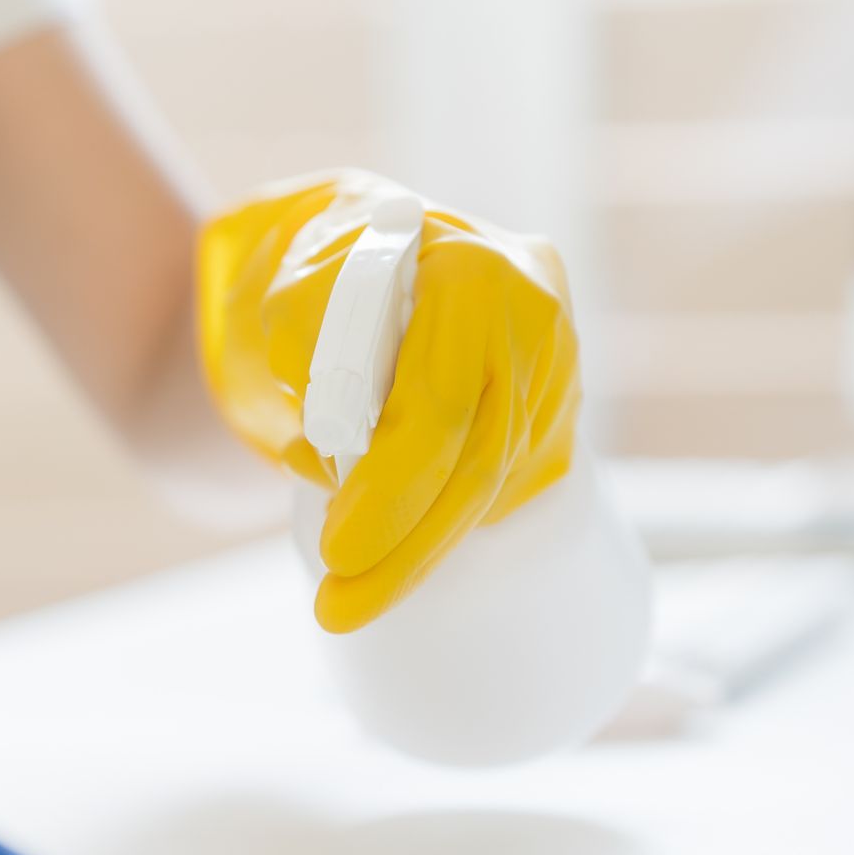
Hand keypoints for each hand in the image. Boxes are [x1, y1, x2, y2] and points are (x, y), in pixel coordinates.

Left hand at [198, 171, 581, 631]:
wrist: (389, 245)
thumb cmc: (332, 267)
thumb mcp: (294, 287)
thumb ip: (300, 346)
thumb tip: (324, 452)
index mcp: (472, 272)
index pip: (439, 406)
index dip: (390, 490)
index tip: (338, 552)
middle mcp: (533, 318)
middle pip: (478, 464)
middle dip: (406, 552)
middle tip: (338, 609)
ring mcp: (559, 369)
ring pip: (494, 488)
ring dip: (422, 549)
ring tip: (351, 589)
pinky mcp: (560, 413)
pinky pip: (506, 491)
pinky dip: (446, 523)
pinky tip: (400, 537)